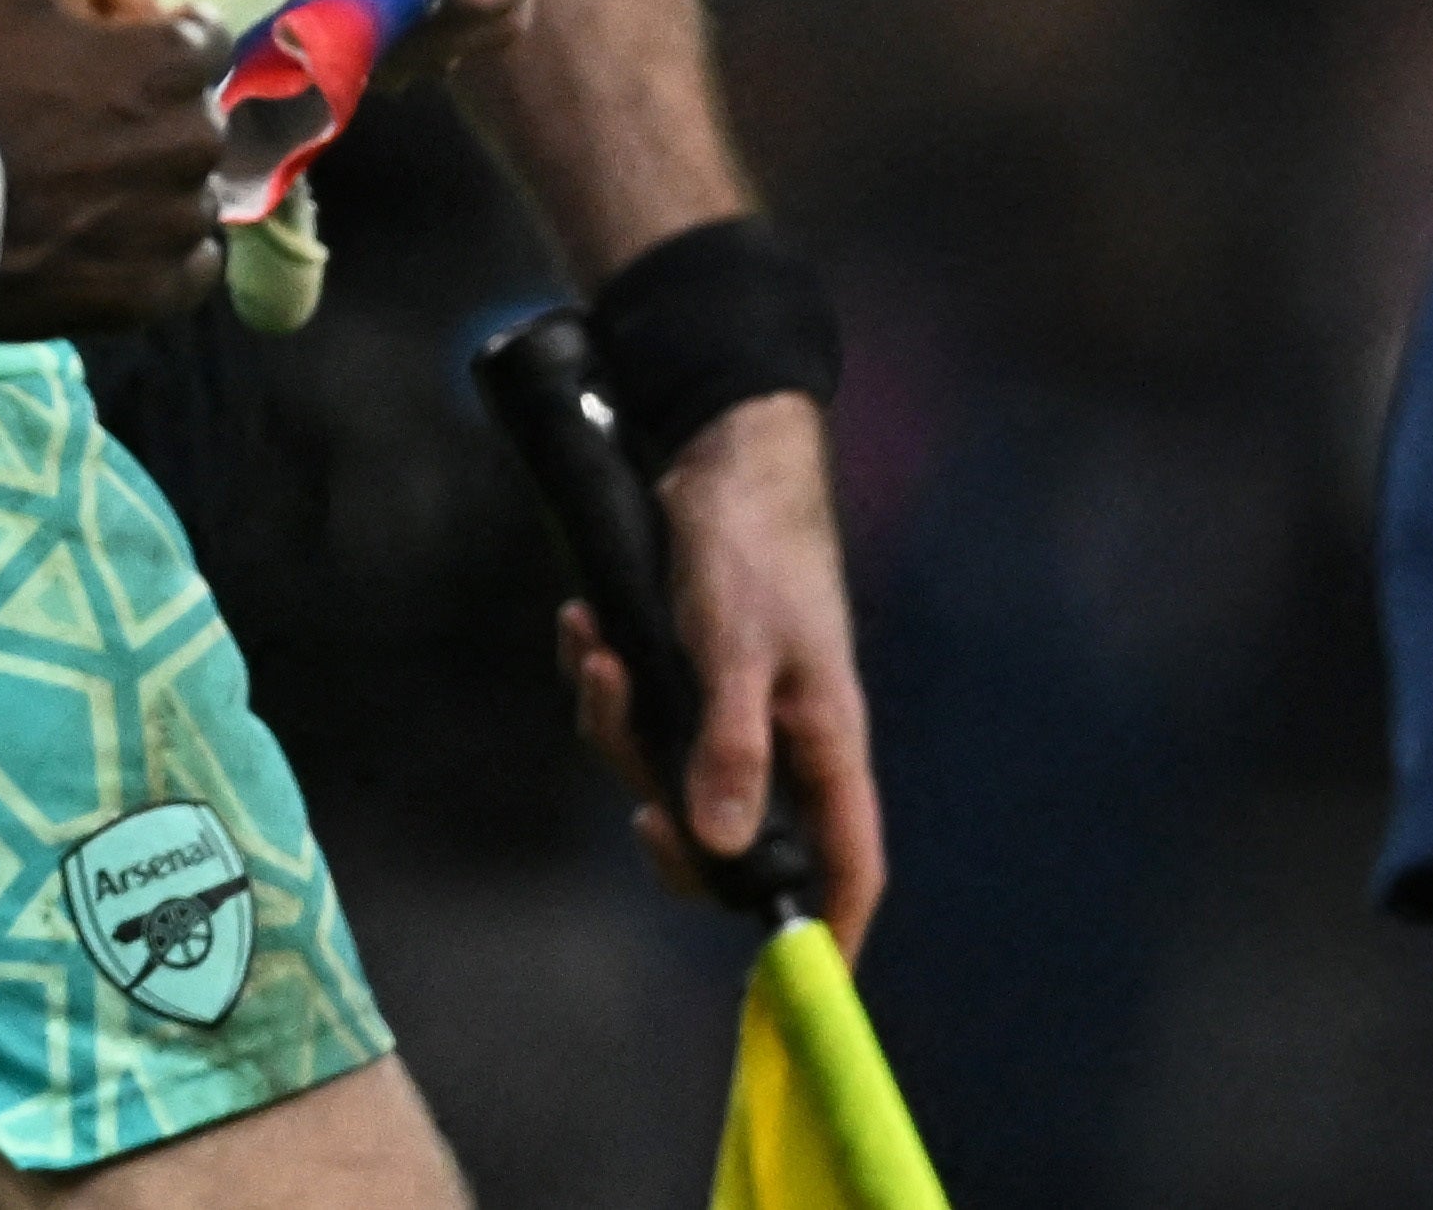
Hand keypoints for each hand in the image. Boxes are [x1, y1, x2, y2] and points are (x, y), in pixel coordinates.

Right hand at [0, 0, 223, 338]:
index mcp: (174, 63)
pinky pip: (192, 265)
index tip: (99, 63)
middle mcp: (195, 140)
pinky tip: (103, 242)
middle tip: (75, 130)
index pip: (206, 38)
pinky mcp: (159, 289)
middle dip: (152, 114)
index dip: (152, 42)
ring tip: (79, 192)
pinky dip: (159, 254)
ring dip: (153, 185)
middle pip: (196, 115)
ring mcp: (179, 221)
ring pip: (192, 190)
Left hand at [549, 394, 884, 951]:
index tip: (800, 986)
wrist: (714, 447)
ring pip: (662, 768)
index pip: (848, 861)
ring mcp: (726, 704)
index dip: (829, 926)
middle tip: (637, 809)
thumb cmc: (750, 542)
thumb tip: (718, 841)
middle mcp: (778, 736)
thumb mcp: (739, 644)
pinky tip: (584, 628)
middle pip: (731, 836)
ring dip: (616, 723)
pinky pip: (630, 709)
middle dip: (671, 824)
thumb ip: (729, 742)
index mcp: (823, 741)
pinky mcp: (678, 669)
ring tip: (598, 651)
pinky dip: (600, 676)